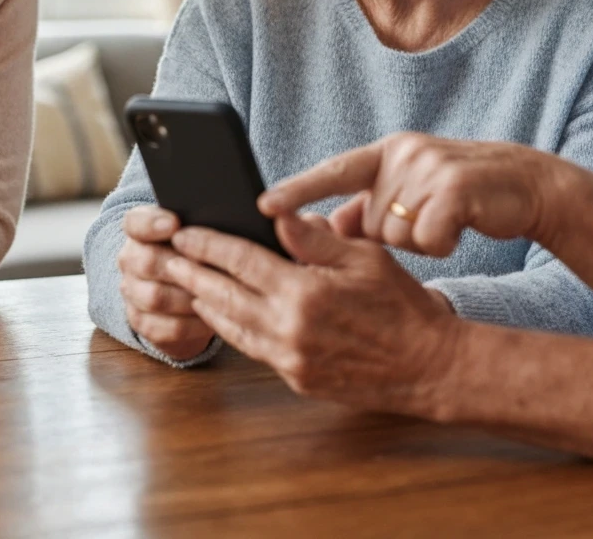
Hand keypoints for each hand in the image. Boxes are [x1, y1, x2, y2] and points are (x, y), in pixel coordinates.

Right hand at [117, 206, 215, 360]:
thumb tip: (237, 217)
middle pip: (146, 261)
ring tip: (218, 296)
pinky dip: (189, 325)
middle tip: (211, 267)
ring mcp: (132, 291)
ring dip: (188, 298)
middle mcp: (131, 258)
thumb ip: (207, 223)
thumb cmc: (202, 250)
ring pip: (154, 297)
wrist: (188, 286)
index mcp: (141, 229)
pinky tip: (211, 319)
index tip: (175, 223)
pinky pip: (162, 328)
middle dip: (181, 266)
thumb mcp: (204, 230)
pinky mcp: (140, 321)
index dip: (152, 223)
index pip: (135, 221)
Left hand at [164, 213, 461, 416]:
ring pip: (232, 326)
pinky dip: (231, 327)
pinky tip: (224, 314)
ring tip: (184, 283)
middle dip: (190, 274)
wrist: (427, 366)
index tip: (184, 233)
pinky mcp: (296, 378)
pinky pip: (252, 348)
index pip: (241, 262)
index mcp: (304, 293)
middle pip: (223, 296)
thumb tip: (278, 214)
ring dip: (204, 302)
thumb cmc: (402, 305)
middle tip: (165, 258)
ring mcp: (290, 359)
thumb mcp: (364, 258)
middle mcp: (288, 329)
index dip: (208, 245)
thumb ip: (315, 238)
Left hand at [258, 132, 563, 257]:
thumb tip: (322, 226)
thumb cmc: (459, 192)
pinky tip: (459, 229)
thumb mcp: (410, 189)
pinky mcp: (456, 189)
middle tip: (421, 223)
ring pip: (398, 234)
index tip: (263, 206)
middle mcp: (403, 154)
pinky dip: (443, 243)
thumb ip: (367, 206)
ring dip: (419, 240)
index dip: (297, 189)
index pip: (333, 171)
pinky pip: (428, 238)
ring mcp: (430, 169)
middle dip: (393, 235)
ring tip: (445, 222)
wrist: (523, 184)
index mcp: (386, 153)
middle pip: (371, 221)